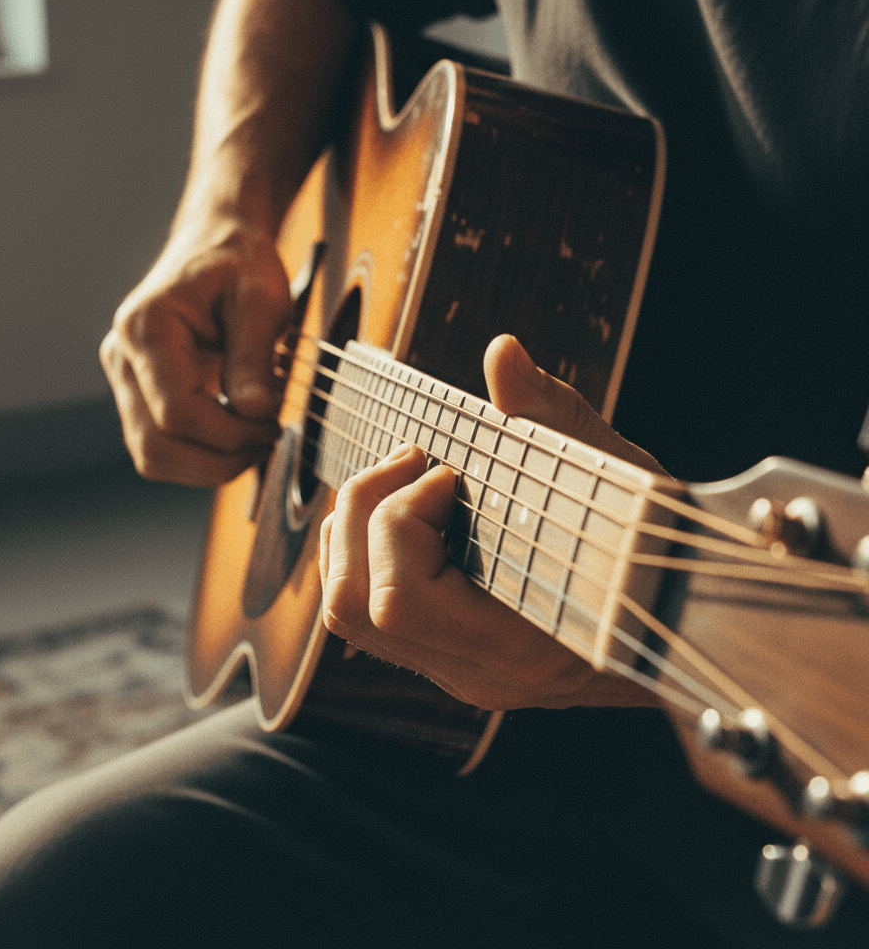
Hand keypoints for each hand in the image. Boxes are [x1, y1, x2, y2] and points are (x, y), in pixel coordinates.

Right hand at [99, 224, 290, 485]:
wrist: (217, 243)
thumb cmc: (240, 264)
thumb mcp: (261, 299)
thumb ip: (254, 356)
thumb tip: (254, 413)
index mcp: (146, 327)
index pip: (176, 412)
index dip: (228, 434)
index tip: (272, 424)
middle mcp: (122, 356)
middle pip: (155, 445)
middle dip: (219, 459)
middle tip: (269, 439)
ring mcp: (125, 379)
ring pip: (152, 457)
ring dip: (208, 466)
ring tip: (256, 440)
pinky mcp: (138, 395)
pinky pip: (160, 448)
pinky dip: (199, 458)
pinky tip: (236, 437)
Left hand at [318, 335, 664, 710]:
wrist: (680, 612)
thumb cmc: (653, 544)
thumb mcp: (612, 474)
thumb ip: (551, 414)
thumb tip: (502, 354)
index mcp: (515, 643)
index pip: (397, 599)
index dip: (400, 518)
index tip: (447, 469)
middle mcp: (473, 670)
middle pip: (351, 604)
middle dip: (361, 511)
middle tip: (413, 461)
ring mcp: (454, 668)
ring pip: (344, 610)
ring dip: (353, 527)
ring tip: (405, 479)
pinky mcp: (444, 653)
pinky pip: (364, 607)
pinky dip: (362, 546)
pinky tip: (406, 509)